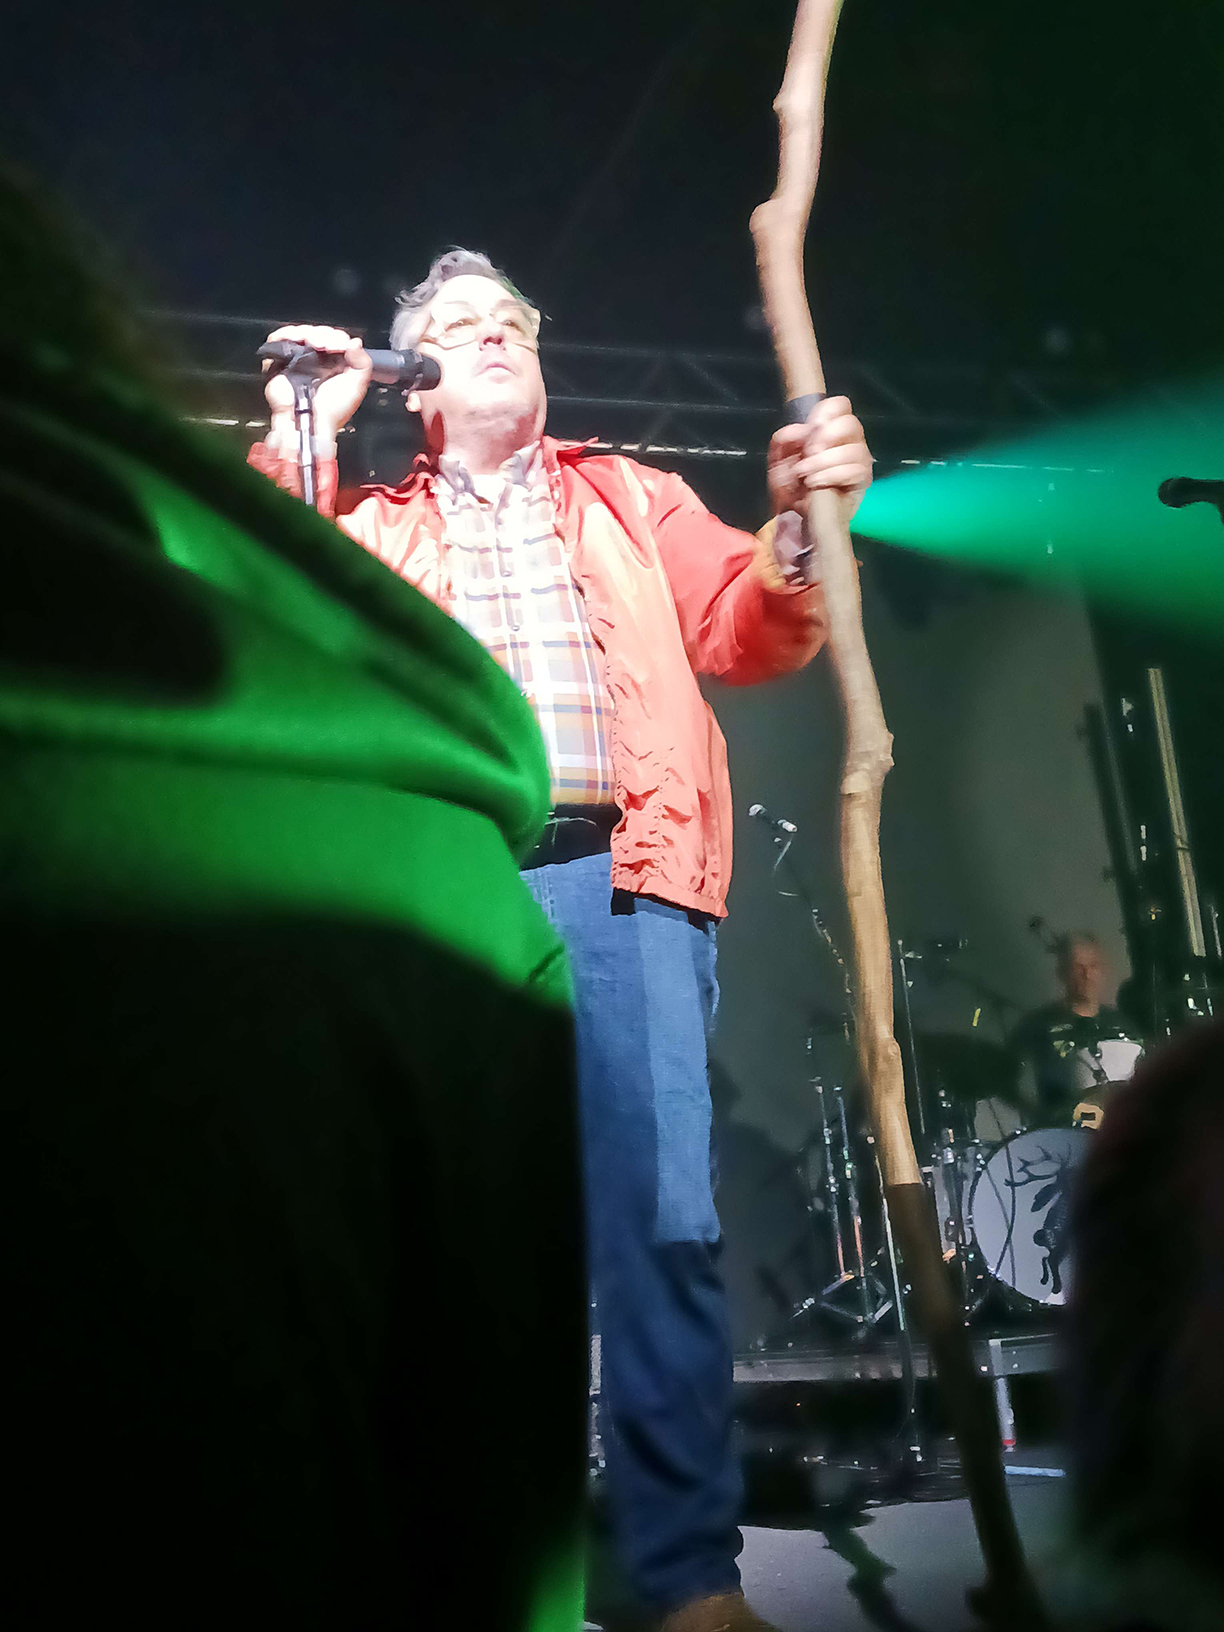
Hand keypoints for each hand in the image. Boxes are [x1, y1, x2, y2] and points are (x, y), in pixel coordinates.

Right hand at [262, 324, 371, 451]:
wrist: (312, 422)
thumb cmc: (332, 412)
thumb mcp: (357, 386)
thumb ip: (363, 362)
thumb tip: (355, 343)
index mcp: (334, 364)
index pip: (336, 338)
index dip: (339, 338)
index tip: (343, 346)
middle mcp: (315, 360)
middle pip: (319, 332)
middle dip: (325, 335)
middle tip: (329, 345)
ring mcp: (297, 360)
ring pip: (301, 332)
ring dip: (309, 333)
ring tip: (317, 344)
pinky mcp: (279, 362)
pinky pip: (279, 339)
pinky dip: (288, 334)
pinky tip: (299, 340)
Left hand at [767, 395, 873, 524]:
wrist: (795, 518)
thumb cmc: (791, 487)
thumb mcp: (778, 461)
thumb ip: (784, 441)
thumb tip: (800, 430)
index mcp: (830, 431)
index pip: (841, 406)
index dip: (828, 411)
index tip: (812, 426)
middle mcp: (849, 441)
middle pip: (851, 424)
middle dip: (828, 436)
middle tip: (809, 451)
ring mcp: (859, 461)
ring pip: (854, 450)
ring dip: (825, 461)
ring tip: (805, 474)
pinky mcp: (861, 481)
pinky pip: (856, 471)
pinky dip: (832, 475)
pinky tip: (816, 483)